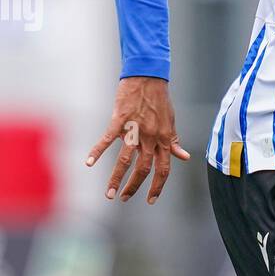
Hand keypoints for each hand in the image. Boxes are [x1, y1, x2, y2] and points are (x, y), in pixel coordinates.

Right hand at [85, 77, 189, 203]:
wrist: (149, 76)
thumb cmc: (160, 99)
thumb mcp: (171, 122)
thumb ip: (174, 141)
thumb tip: (184, 157)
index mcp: (165, 139)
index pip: (163, 169)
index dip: (158, 186)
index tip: (151, 199)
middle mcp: (151, 137)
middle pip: (144, 169)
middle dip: (134, 187)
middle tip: (124, 199)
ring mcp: (135, 129)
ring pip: (125, 160)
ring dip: (117, 179)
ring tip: (109, 193)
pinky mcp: (120, 120)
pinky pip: (107, 139)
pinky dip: (97, 151)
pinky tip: (89, 163)